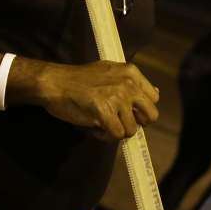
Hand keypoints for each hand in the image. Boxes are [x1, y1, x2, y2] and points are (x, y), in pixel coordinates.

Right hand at [37, 61, 159, 139]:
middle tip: (119, 122)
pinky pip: (116, 135)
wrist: (55, 83)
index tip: (128, 112)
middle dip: (136, 123)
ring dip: (116, 131)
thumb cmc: (79, 80)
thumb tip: (155, 93)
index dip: (142, 110)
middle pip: (151, 116)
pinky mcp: (104, 112)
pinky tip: (95, 128)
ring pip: (131, 129)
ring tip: (101, 123)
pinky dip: (105, 136)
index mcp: (131, 72)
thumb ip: (132, 83)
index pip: (154, 98)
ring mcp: (117, 97)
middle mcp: (128, 84)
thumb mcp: (110, 72)